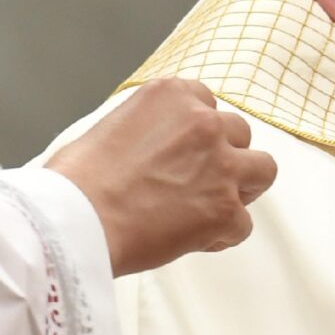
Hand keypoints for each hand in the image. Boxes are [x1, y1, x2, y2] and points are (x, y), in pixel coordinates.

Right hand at [46, 77, 276, 275]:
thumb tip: (160, 150)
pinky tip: (191, 239)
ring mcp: (222, 166)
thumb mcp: (109, 127)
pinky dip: (221, 235)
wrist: (72, 220)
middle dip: (223, 156)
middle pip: (239, 134)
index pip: (208, 106)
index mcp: (173, 95)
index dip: (198, 133)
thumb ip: (149, 129)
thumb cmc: (74, 181)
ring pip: (262, 170)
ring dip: (241, 188)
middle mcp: (205, 123)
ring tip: (209, 206)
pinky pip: (243, 225)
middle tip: (195, 181)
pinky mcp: (226, 209)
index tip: (182, 152)